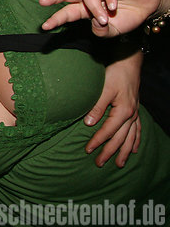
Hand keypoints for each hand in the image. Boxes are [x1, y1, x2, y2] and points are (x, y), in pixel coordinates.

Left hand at [40, 0, 161, 36]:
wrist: (149, 6)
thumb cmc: (127, 17)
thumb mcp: (113, 31)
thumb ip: (101, 32)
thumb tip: (95, 23)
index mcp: (86, 9)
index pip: (67, 12)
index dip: (56, 18)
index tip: (44, 26)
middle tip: (43, 2)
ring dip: (94, 7)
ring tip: (104, 18)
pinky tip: (114, 6)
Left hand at [84, 53, 140, 167]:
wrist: (128, 62)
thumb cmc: (115, 73)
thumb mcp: (103, 89)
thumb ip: (96, 106)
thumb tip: (88, 123)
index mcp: (123, 111)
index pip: (108, 131)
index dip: (98, 141)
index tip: (88, 151)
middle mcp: (131, 115)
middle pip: (120, 138)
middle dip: (110, 151)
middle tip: (100, 164)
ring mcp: (135, 113)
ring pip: (130, 137)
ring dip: (124, 151)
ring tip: (119, 164)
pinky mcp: (134, 109)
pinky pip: (137, 129)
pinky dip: (135, 140)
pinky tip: (134, 149)